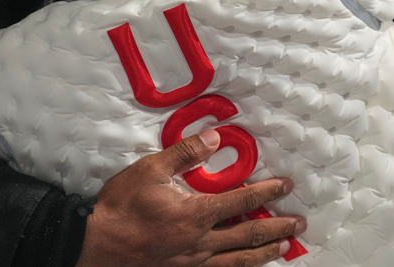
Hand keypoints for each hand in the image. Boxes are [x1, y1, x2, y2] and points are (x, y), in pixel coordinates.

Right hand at [76, 129, 303, 266]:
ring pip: (238, 260)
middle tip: (298, 224)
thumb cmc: (120, 209)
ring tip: (284, 248)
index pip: (241, 201)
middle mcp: (200, 242)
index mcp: (195, 214)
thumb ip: (185, 153)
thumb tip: (213, 138)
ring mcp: (192, 262)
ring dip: (264, 253)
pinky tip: (246, 266)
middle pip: (248, 235)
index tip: (285, 186)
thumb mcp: (150, 170)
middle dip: (277, 228)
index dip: (267, 193)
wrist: (95, 247)